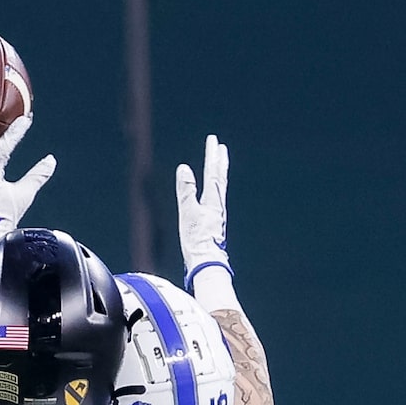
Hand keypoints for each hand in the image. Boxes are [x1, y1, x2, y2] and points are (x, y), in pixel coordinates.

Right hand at [176, 133, 231, 286]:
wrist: (206, 264)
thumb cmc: (197, 241)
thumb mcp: (188, 213)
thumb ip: (186, 190)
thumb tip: (184, 168)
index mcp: (212, 200)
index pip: (213, 173)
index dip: (212, 156)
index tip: (213, 140)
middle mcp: (218, 205)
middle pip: (220, 178)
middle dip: (219, 162)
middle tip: (221, 147)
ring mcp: (217, 214)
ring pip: (220, 188)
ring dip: (219, 174)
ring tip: (219, 166)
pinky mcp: (214, 224)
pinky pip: (216, 201)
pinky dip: (216, 191)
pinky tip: (213, 195)